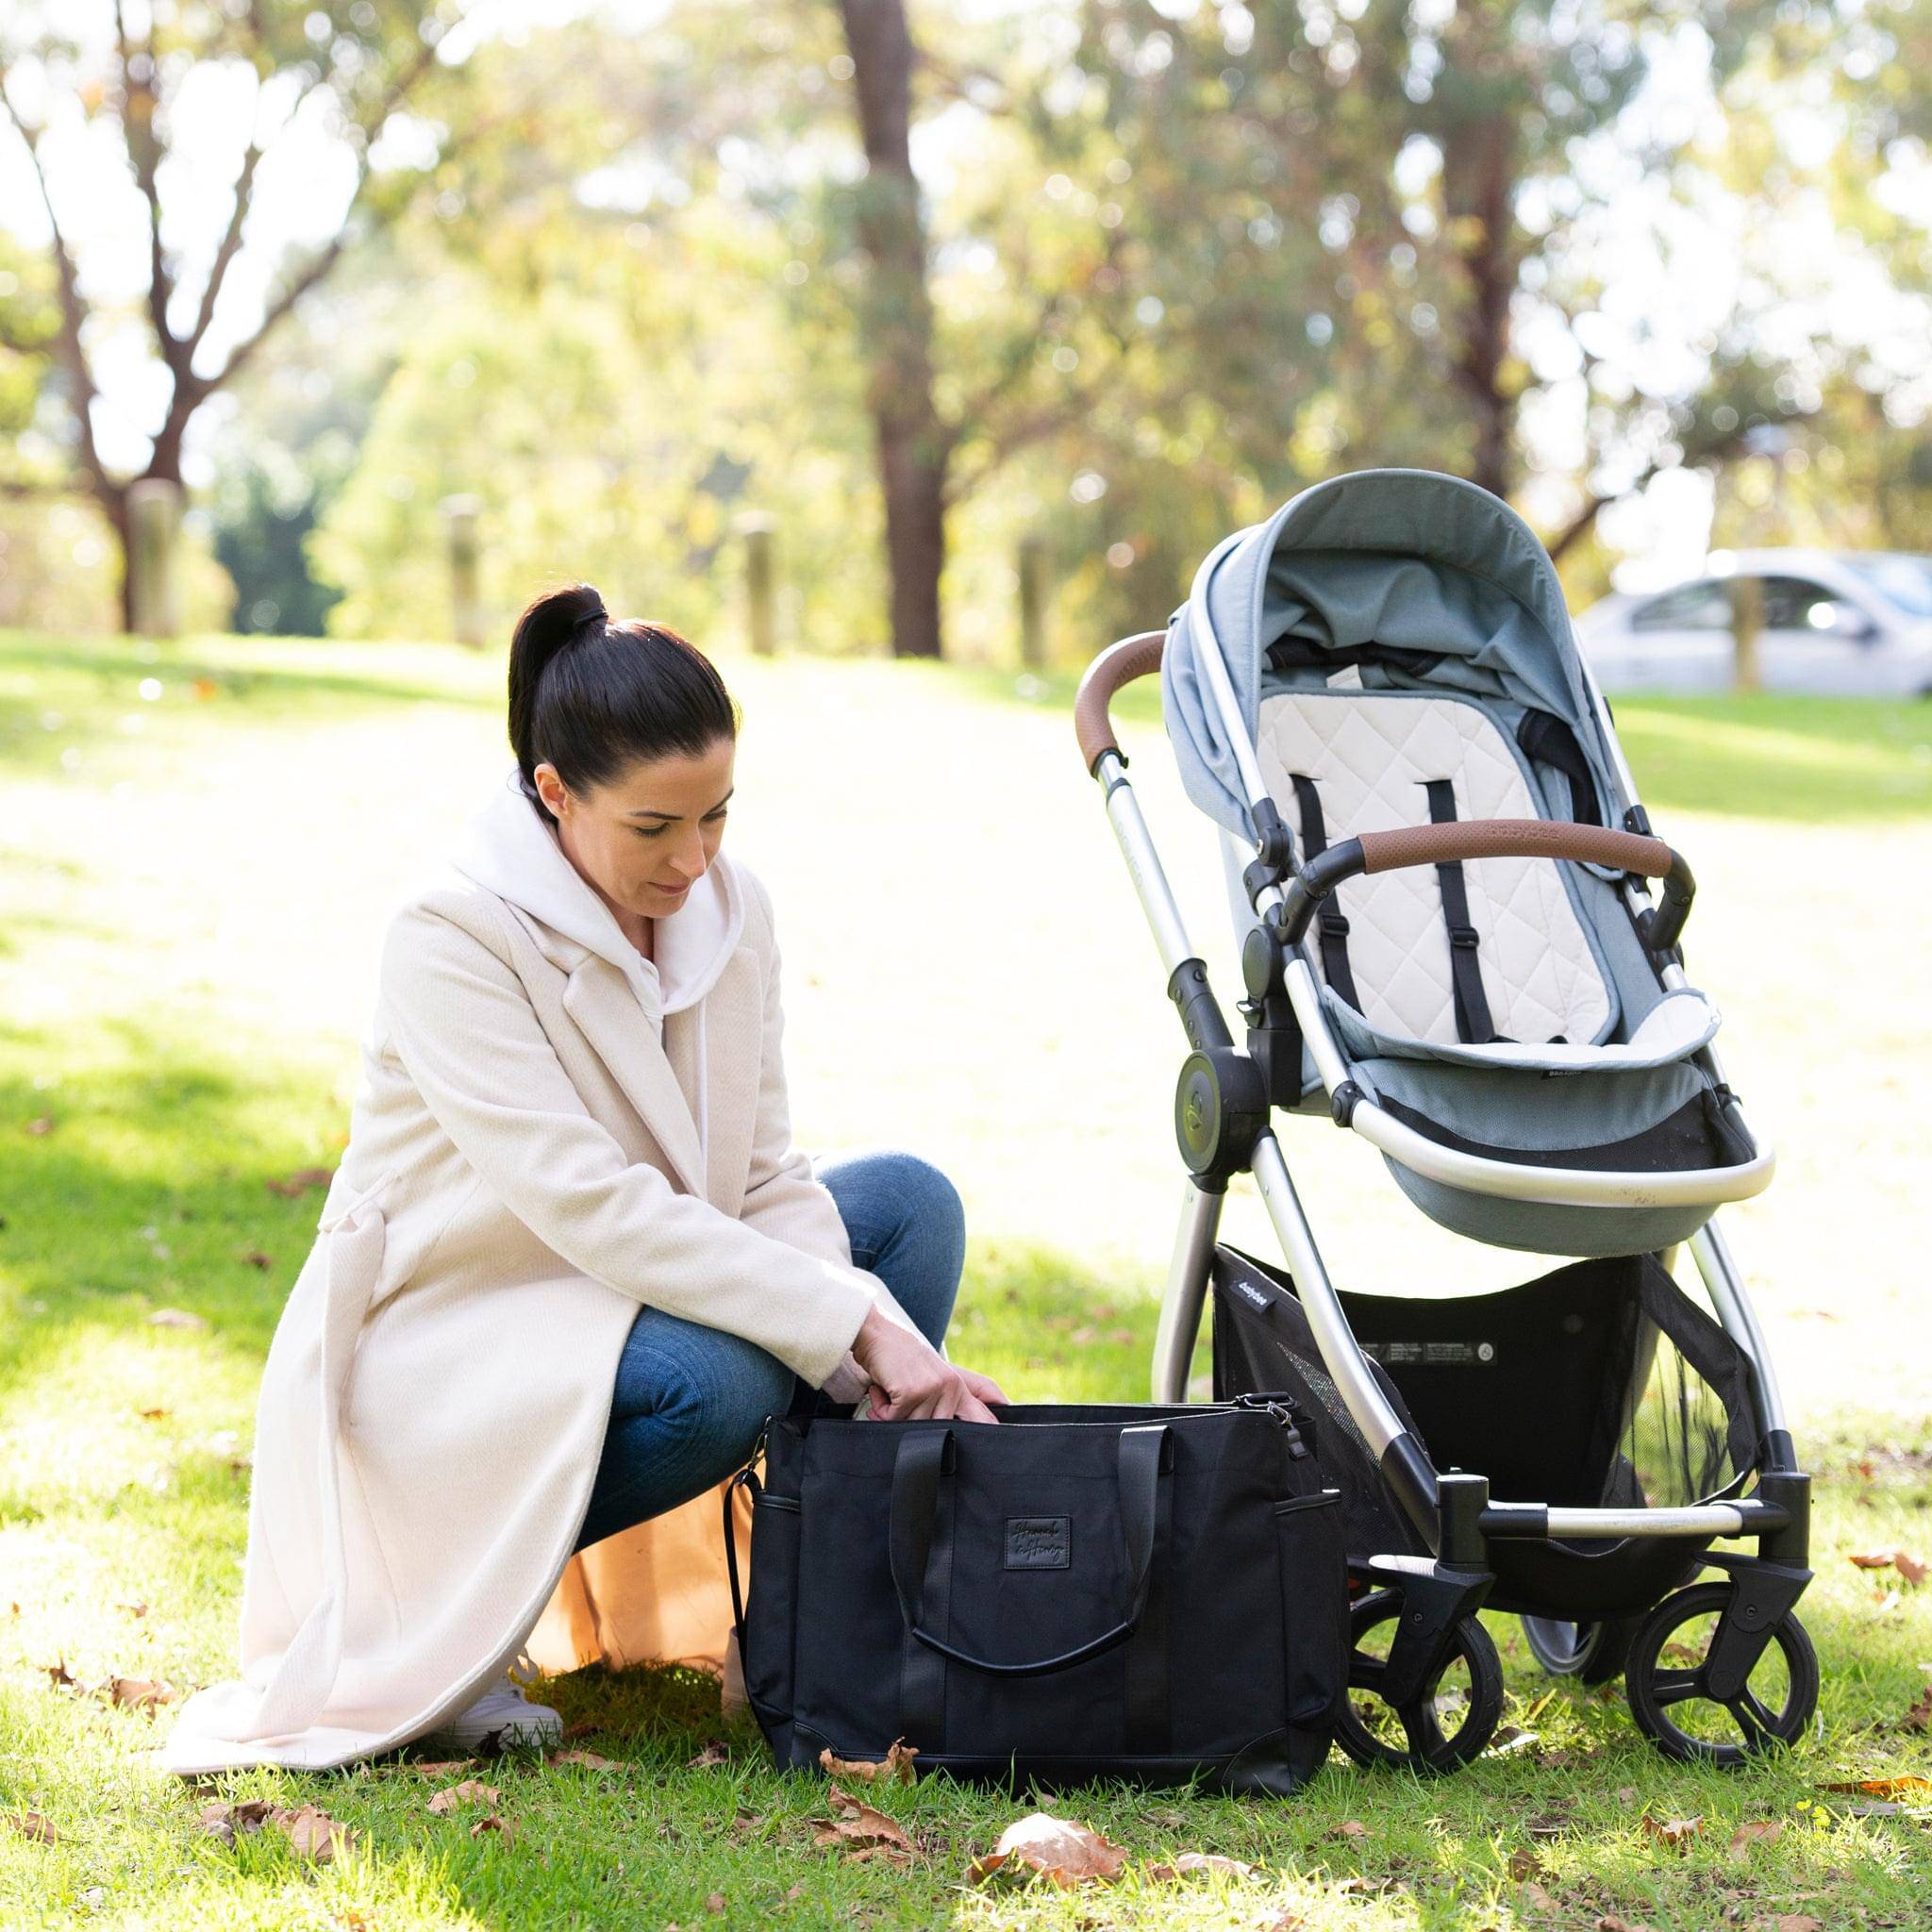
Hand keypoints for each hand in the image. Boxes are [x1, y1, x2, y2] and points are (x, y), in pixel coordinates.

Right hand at [850, 1305, 1006, 1423]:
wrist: (875, 1333)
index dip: (990, 1429)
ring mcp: (933, 1388)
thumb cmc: (899, 1357)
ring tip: (890, 1391)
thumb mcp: (930, 1376)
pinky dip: (880, 1409)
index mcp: (958, 1386)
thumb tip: (968, 1418)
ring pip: (911, 1426)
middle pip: (934, 1431)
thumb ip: (948, 1400)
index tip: (1000, 1446)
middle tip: (899, 1400)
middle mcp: (950, 1387)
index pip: (981, 1415)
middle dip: (910, 1421)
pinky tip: (881, 1389)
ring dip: (891, 1414)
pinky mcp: (912, 1391)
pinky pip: (893, 1419)